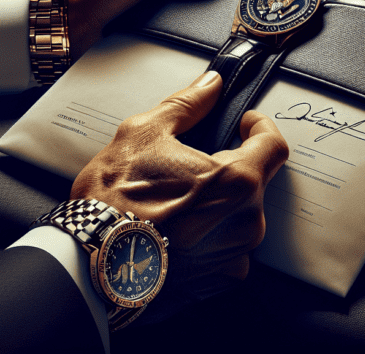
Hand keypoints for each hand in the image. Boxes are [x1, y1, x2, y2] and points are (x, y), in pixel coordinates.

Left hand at [68, 0, 233, 59]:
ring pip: (204, 29)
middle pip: (213, 4)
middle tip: (248, 20)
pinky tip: (206, 52)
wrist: (78, 22)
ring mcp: (171, 21)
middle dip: (228, 12)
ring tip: (232, 40)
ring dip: (213, 34)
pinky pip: (188, 47)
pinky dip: (196, 50)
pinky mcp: (164, 44)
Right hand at [70, 70, 288, 319]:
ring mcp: (233, 255)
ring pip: (241, 215)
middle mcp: (245, 221)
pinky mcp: (218, 280)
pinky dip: (210, 236)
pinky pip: (227, 248)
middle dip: (230, 167)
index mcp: (236, 181)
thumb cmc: (113, 202)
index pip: (274, 146)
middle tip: (191, 166)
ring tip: (177, 200)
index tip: (244, 124)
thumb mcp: (144, 133)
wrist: (90, 265)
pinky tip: (178, 229)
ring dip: (220, 203)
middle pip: (255, 181)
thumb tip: (210, 85)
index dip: (260, 128)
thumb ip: (187, 104)